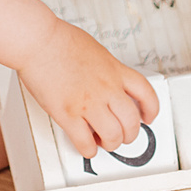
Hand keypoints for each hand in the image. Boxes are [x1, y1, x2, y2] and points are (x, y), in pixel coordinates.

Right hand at [21, 20, 159, 155]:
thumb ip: (105, 69)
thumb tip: (107, 81)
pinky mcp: (67, 114)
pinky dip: (88, 149)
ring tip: (103, 141)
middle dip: (129, 134)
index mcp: (115, 70)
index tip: (148, 117)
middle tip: (122, 135)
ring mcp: (88, 102)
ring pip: (113, 135)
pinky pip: (85, 142)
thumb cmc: (60, 40)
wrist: (38, 40)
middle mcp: (106, 88)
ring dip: (110, 143)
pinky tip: (86, 146)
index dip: (151, 109)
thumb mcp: (96, 50)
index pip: (146, 93)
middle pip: (131, 121)